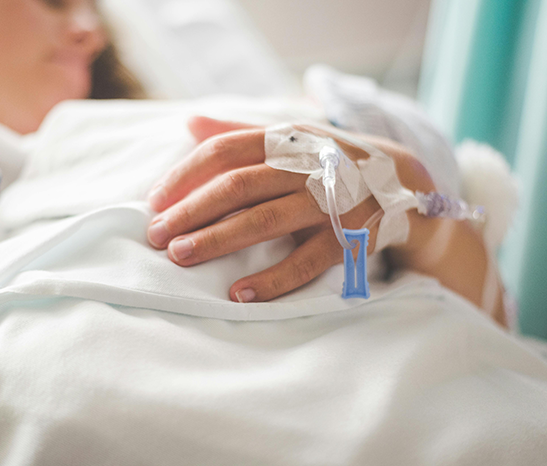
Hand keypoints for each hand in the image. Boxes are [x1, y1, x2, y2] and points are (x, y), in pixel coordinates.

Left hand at [146, 117, 395, 302]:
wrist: (400, 180)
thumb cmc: (325, 160)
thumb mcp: (289, 138)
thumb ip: (239, 132)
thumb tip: (189, 123)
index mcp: (285, 140)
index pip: (225, 150)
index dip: (185, 174)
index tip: (153, 200)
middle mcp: (305, 167)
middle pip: (238, 186)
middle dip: (191, 210)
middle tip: (156, 235)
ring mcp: (328, 202)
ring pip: (265, 220)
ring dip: (219, 240)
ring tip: (181, 256)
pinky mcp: (349, 237)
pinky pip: (306, 262)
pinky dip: (273, 279)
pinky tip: (239, 293)